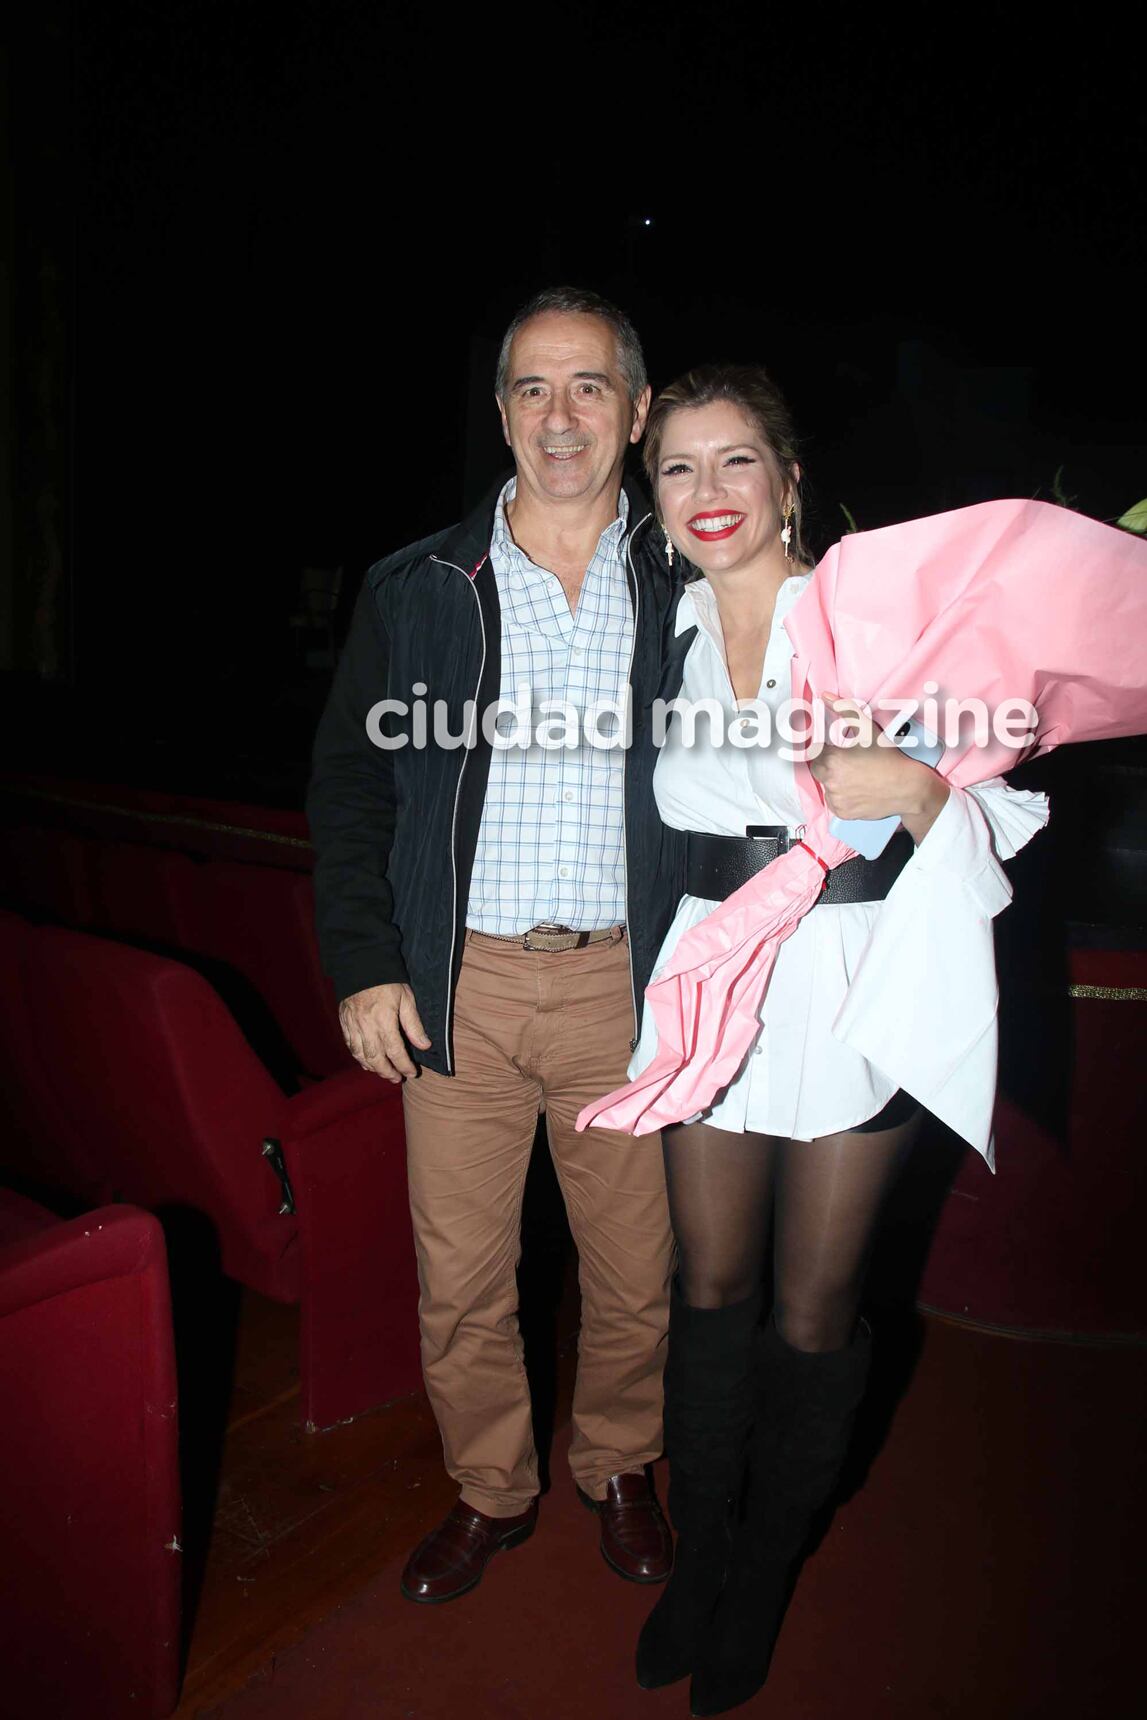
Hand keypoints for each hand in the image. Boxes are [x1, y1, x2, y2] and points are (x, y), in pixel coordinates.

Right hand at [339, 982, 430, 1081]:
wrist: (362, 966)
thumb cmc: (388, 982)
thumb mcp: (406, 999)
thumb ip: (414, 1024)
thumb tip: (424, 1045)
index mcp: (384, 1021)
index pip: (395, 1051)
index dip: (403, 1066)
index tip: (411, 1074)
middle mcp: (366, 1027)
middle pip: (376, 1058)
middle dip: (387, 1072)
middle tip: (396, 1079)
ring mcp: (353, 1026)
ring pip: (361, 1055)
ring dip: (372, 1067)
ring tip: (383, 1073)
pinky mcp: (344, 1022)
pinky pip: (350, 1045)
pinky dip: (358, 1057)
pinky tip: (366, 1061)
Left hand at [808, 695, 948, 841]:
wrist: (907, 787)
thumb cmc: (888, 758)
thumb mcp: (867, 729)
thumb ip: (844, 709)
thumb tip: (825, 696)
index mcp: (832, 759)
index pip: (815, 753)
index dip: (827, 751)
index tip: (840, 752)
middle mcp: (830, 780)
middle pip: (819, 770)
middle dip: (830, 765)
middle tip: (850, 764)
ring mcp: (836, 799)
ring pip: (827, 787)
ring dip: (836, 782)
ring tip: (857, 777)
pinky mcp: (842, 813)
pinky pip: (835, 804)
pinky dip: (842, 798)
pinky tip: (858, 790)